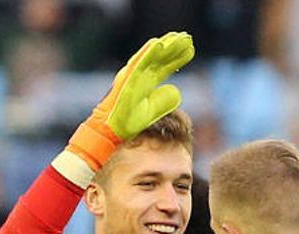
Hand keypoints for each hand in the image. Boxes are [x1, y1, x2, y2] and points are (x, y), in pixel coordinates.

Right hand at [67, 32, 194, 169]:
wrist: (109, 131)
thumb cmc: (127, 122)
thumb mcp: (151, 110)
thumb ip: (163, 101)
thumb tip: (177, 91)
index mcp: (144, 82)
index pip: (163, 67)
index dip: (176, 58)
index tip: (190, 48)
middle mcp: (138, 76)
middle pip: (159, 59)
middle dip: (173, 48)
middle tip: (188, 38)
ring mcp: (131, 77)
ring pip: (151, 58)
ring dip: (164, 46)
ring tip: (179, 37)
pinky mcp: (125, 81)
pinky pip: (138, 65)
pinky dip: (148, 54)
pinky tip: (159, 44)